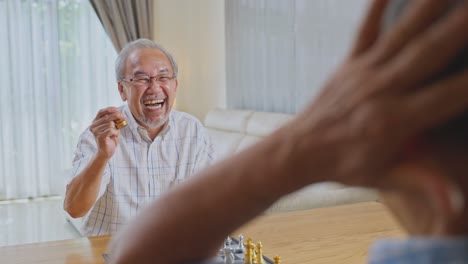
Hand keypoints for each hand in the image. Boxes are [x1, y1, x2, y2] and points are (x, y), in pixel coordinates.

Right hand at [90, 107, 126, 158]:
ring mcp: (95, 131)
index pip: (101, 112)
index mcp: (95, 122)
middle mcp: (93, 126)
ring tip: (114, 134)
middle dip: (117, 116)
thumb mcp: (113, 127)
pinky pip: (111, 130)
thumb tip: (120, 114)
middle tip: (124, 118)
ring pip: (110, 123)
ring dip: (116, 128)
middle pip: (108, 116)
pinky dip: (115, 133)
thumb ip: (114, 120)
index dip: (110, 109)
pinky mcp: (100, 136)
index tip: (118, 110)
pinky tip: (113, 137)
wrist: (107, 152)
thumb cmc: (110, 139)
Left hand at [289, 0, 467, 187]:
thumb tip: (458, 206)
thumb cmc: (342, 167)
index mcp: (394, 121)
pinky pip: (364, 30)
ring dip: (428, 6)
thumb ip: (423, 182)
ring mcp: (363, 72)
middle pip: (429, 53)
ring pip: (401, 34)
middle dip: (462, 26)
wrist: (298, 151)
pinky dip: (376, 6)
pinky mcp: (347, 64)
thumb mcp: (384, 178)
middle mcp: (381, 90)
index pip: (450, 95)